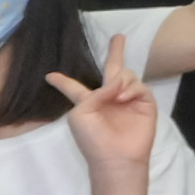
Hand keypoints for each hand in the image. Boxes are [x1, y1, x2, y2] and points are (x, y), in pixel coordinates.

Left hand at [46, 32, 159, 174]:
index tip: (49, 76)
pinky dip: (130, 88)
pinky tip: (123, 97)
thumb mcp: (81, 114)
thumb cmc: (92, 139)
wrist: (115, 157)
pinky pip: (139, 85)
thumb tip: (116, 81)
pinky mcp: (144, 103)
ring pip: (126, 75)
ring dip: (120, 81)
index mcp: (87, 102)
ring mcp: (128, 99)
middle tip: (118, 37)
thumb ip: (91, 94)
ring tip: (117, 95)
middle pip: (112, 69)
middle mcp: (109, 97)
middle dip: (116, 53)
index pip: (74, 87)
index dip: (63, 81)